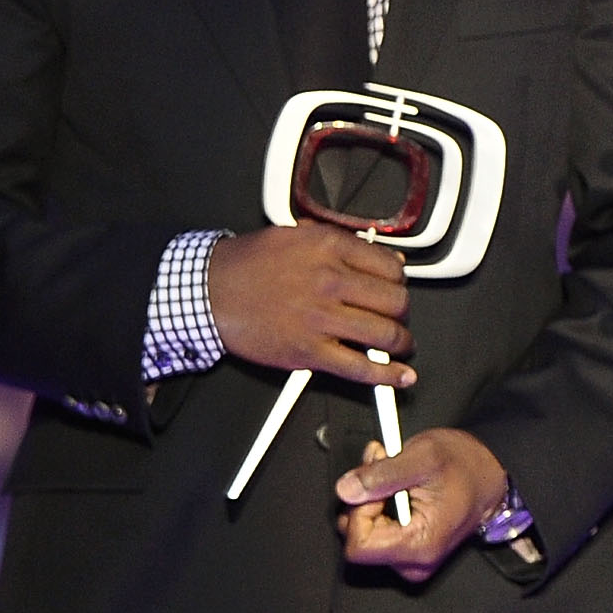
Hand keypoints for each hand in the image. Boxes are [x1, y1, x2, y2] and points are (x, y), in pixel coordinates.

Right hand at [209, 224, 414, 387]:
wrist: (210, 291)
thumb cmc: (247, 264)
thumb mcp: (295, 235)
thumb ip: (339, 243)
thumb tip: (383, 257)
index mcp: (329, 248)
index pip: (390, 267)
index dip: (399, 281)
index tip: (396, 288)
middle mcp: (330, 281)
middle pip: (395, 301)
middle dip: (402, 312)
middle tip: (397, 317)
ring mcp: (322, 318)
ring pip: (386, 334)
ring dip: (401, 343)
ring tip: (401, 345)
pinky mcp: (310, 351)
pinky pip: (361, 367)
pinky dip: (387, 375)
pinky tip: (400, 376)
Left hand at [334, 430, 504, 582]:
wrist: (490, 474)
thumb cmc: (465, 465)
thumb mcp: (423, 457)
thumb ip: (382, 475)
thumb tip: (346, 490)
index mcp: (419, 546)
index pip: (359, 545)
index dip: (361, 510)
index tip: (378, 484)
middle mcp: (415, 563)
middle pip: (359, 541)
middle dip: (364, 500)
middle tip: (384, 469)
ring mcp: (411, 561)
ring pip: (363, 536)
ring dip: (369, 501)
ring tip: (393, 476)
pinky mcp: (409, 554)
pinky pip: (375, 535)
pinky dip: (378, 508)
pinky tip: (395, 488)